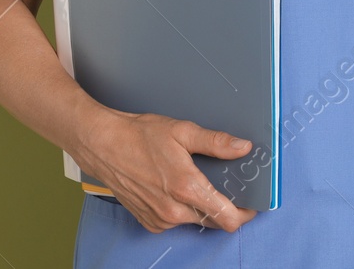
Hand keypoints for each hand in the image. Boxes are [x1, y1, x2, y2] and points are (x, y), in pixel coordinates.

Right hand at [72, 108, 260, 233]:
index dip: (244, 213)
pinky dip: (181, 209)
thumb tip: (243, 148)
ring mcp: (160, 219)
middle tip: (223, 185)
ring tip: (192, 180)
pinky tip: (173, 188)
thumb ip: (216, 143)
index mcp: (186, 188)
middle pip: (215, 221)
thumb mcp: (181, 131)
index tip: (250, 202)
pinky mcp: (150, 222)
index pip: (228, 218)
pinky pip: (176, 221)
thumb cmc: (139, 135)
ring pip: (195, 221)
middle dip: (224, 206)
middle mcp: (174, 211)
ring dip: (201, 206)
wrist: (103, 145)